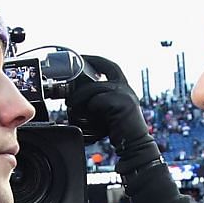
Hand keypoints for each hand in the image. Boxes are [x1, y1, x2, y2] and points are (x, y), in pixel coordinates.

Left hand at [65, 55, 157, 171]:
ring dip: (79, 98)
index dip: (95, 60)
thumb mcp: (107, 112)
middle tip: (69, 84)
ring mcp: (125, 95)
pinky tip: (91, 120)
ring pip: (94, 89)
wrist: (134, 144)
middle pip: (99, 75)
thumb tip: (74, 98)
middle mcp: (126, 88)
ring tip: (71, 107)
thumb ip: (97, 101)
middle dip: (83, 76)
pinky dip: (90, 110)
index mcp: (124, 87)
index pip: (109, 66)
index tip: (80, 57)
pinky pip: (98, 101)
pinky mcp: (122, 104)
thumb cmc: (120, 130)